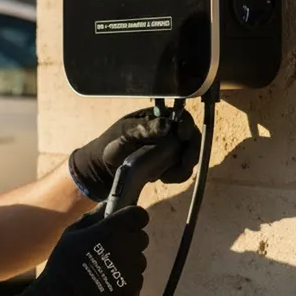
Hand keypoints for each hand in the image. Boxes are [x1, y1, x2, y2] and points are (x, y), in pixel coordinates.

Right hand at [14, 202, 148, 295]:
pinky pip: (137, 279)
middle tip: (112, 248)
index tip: (125, 223)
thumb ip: (94, 217)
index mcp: (111, 231)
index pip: (139, 215)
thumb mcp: (73, 233)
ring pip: (139, 260)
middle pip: (141, 238)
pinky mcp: (133, 289)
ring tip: (107, 269)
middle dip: (129, 240)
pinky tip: (109, 283)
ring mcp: (132, 271)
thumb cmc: (64, 262)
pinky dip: (127, 280)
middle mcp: (126, 248)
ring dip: (129, 261)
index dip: (133, 218)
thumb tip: (108, 206)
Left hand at [69, 107, 200, 201]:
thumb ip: (144, 129)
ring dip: (183, 166)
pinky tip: (164, 178)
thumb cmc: (111, 145)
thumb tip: (167, 125)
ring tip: (167, 175)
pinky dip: (177, 175)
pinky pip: (181, 169)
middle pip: (191, 138)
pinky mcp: (168, 164)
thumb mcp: (125, 134)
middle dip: (191, 151)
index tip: (184, 136)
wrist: (104, 168)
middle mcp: (167, 131)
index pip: (181, 118)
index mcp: (157, 117)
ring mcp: (169, 148)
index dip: (187, 126)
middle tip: (184, 162)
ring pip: (189, 155)